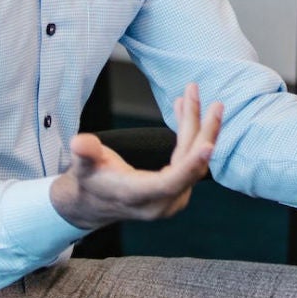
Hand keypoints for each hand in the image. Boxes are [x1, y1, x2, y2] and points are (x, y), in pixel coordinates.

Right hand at [50, 83, 221, 230]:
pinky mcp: (177, 190)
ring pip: (194, 161)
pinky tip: (183, 108)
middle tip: (216, 105)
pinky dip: (189, 134)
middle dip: (204, 133)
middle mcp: (161, 203)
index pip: (170, 182)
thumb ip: (85, 154)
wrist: (92, 203)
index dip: (191, 164)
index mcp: (138, 197)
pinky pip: (190, 160)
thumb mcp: (82, 167)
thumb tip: (80, 143)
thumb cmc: (89, 181)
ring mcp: (172, 199)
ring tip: (192, 94)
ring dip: (197, 127)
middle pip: (190, 167)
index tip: (209, 145)